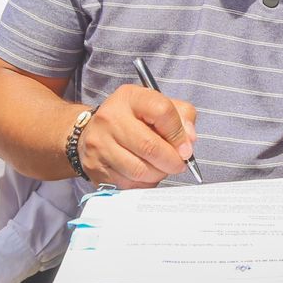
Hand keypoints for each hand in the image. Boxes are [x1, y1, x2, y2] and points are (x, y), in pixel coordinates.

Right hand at [79, 84, 198, 188]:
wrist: (93, 131)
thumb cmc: (132, 118)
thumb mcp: (157, 105)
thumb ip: (181, 117)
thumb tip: (189, 142)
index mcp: (129, 97)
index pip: (163, 111)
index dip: (179, 134)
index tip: (186, 148)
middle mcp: (110, 118)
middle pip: (150, 147)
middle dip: (172, 161)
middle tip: (178, 164)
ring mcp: (99, 144)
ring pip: (139, 170)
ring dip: (158, 174)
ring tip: (162, 169)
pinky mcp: (95, 168)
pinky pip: (128, 184)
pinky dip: (143, 184)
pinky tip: (146, 175)